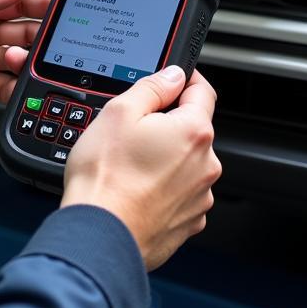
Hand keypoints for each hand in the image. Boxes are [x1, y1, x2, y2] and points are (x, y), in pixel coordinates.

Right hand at [60, 66, 221, 270]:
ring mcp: (200, 197)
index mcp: (194, 132)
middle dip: (166, 124)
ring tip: (129, 165)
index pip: (202, 92)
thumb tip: (172, 76)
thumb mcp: (119, 112)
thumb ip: (152, 87)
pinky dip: (162, 187)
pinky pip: (180, 192)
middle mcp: (206, 165)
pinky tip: (136, 188)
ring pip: (184, 162)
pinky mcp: (189, 221)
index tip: (172, 78)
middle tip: (131, 130)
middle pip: (191, 130)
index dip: (184, 79)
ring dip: (164, 157)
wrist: (100, 232)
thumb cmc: (106, 176)